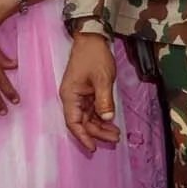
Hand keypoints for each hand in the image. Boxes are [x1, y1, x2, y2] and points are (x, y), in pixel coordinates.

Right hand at [60, 35, 120, 151]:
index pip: (73, 122)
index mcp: (70, 95)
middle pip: (82, 122)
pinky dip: (101, 117)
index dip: (82, 136)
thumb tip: (107, 118)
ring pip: (88, 117)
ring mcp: (79, 96)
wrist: (92, 40)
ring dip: (100, 126)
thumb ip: (104, 99)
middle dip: (97, 132)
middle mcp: (72, 98)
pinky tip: (111, 122)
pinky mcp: (87, 93)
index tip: (93, 147)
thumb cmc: (93, 56)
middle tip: (115, 139)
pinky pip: (92, 110)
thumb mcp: (102, 78)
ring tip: (116, 133)